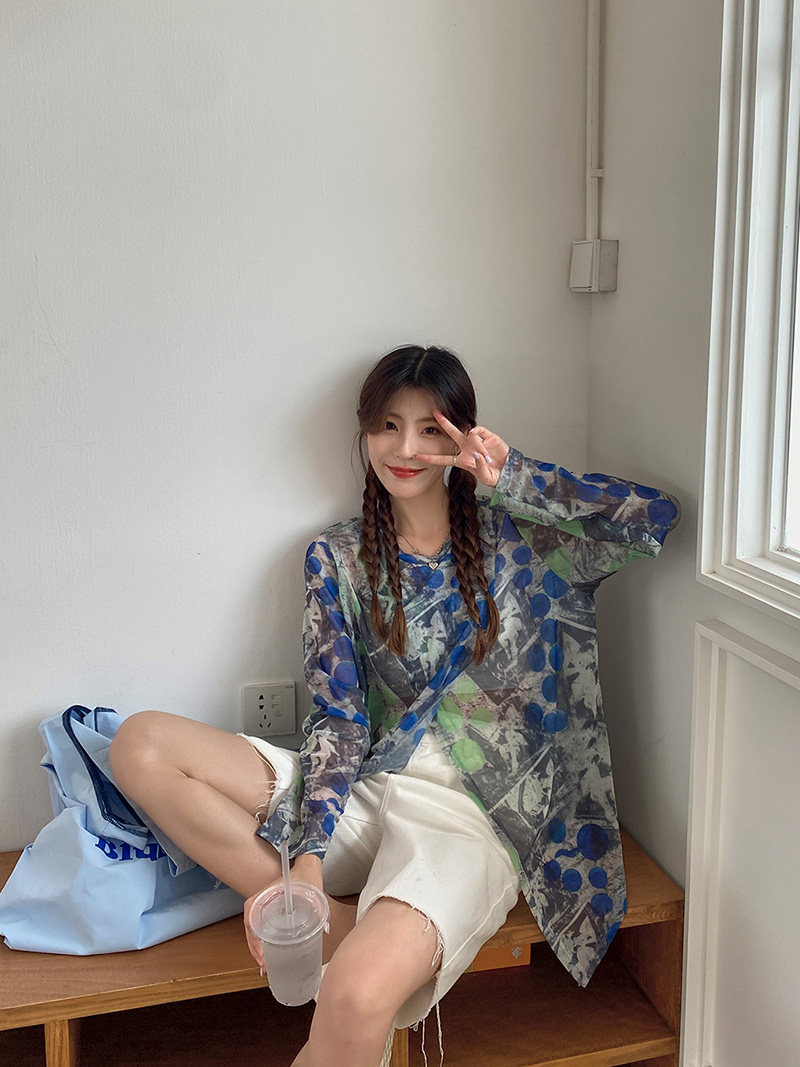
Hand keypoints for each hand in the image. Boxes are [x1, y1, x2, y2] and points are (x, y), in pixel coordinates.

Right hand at [243, 853, 323, 971]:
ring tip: (266, 965)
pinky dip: (263, 942)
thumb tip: (324, 929)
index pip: (250, 918)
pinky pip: (261, 927)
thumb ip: (320, 908)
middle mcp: (261, 900)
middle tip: (265, 966)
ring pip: (254, 930)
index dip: (253, 939)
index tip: (261, 954)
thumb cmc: (306, 874)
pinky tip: (269, 954)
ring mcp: (264, 906)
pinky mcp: (270, 910)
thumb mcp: (312, 890)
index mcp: (265, 894)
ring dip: (258, 948)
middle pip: (250, 929)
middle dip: (255, 950)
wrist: (307, 864)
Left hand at [414, 411, 509, 487]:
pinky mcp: (487, 436)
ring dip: (477, 446)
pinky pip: (479, 430)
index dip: (430, 458)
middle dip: (444, 423)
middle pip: (451, 434)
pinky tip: (482, 441)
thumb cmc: (494, 475)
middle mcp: (466, 448)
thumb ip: (480, 468)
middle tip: (435, 413)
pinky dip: (479, 434)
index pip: (442, 458)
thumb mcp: (485, 477)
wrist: (508, 471)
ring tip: (486, 458)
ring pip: (469, 435)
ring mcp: (476, 441)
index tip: (417, 456)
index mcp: (461, 460)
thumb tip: (477, 455)